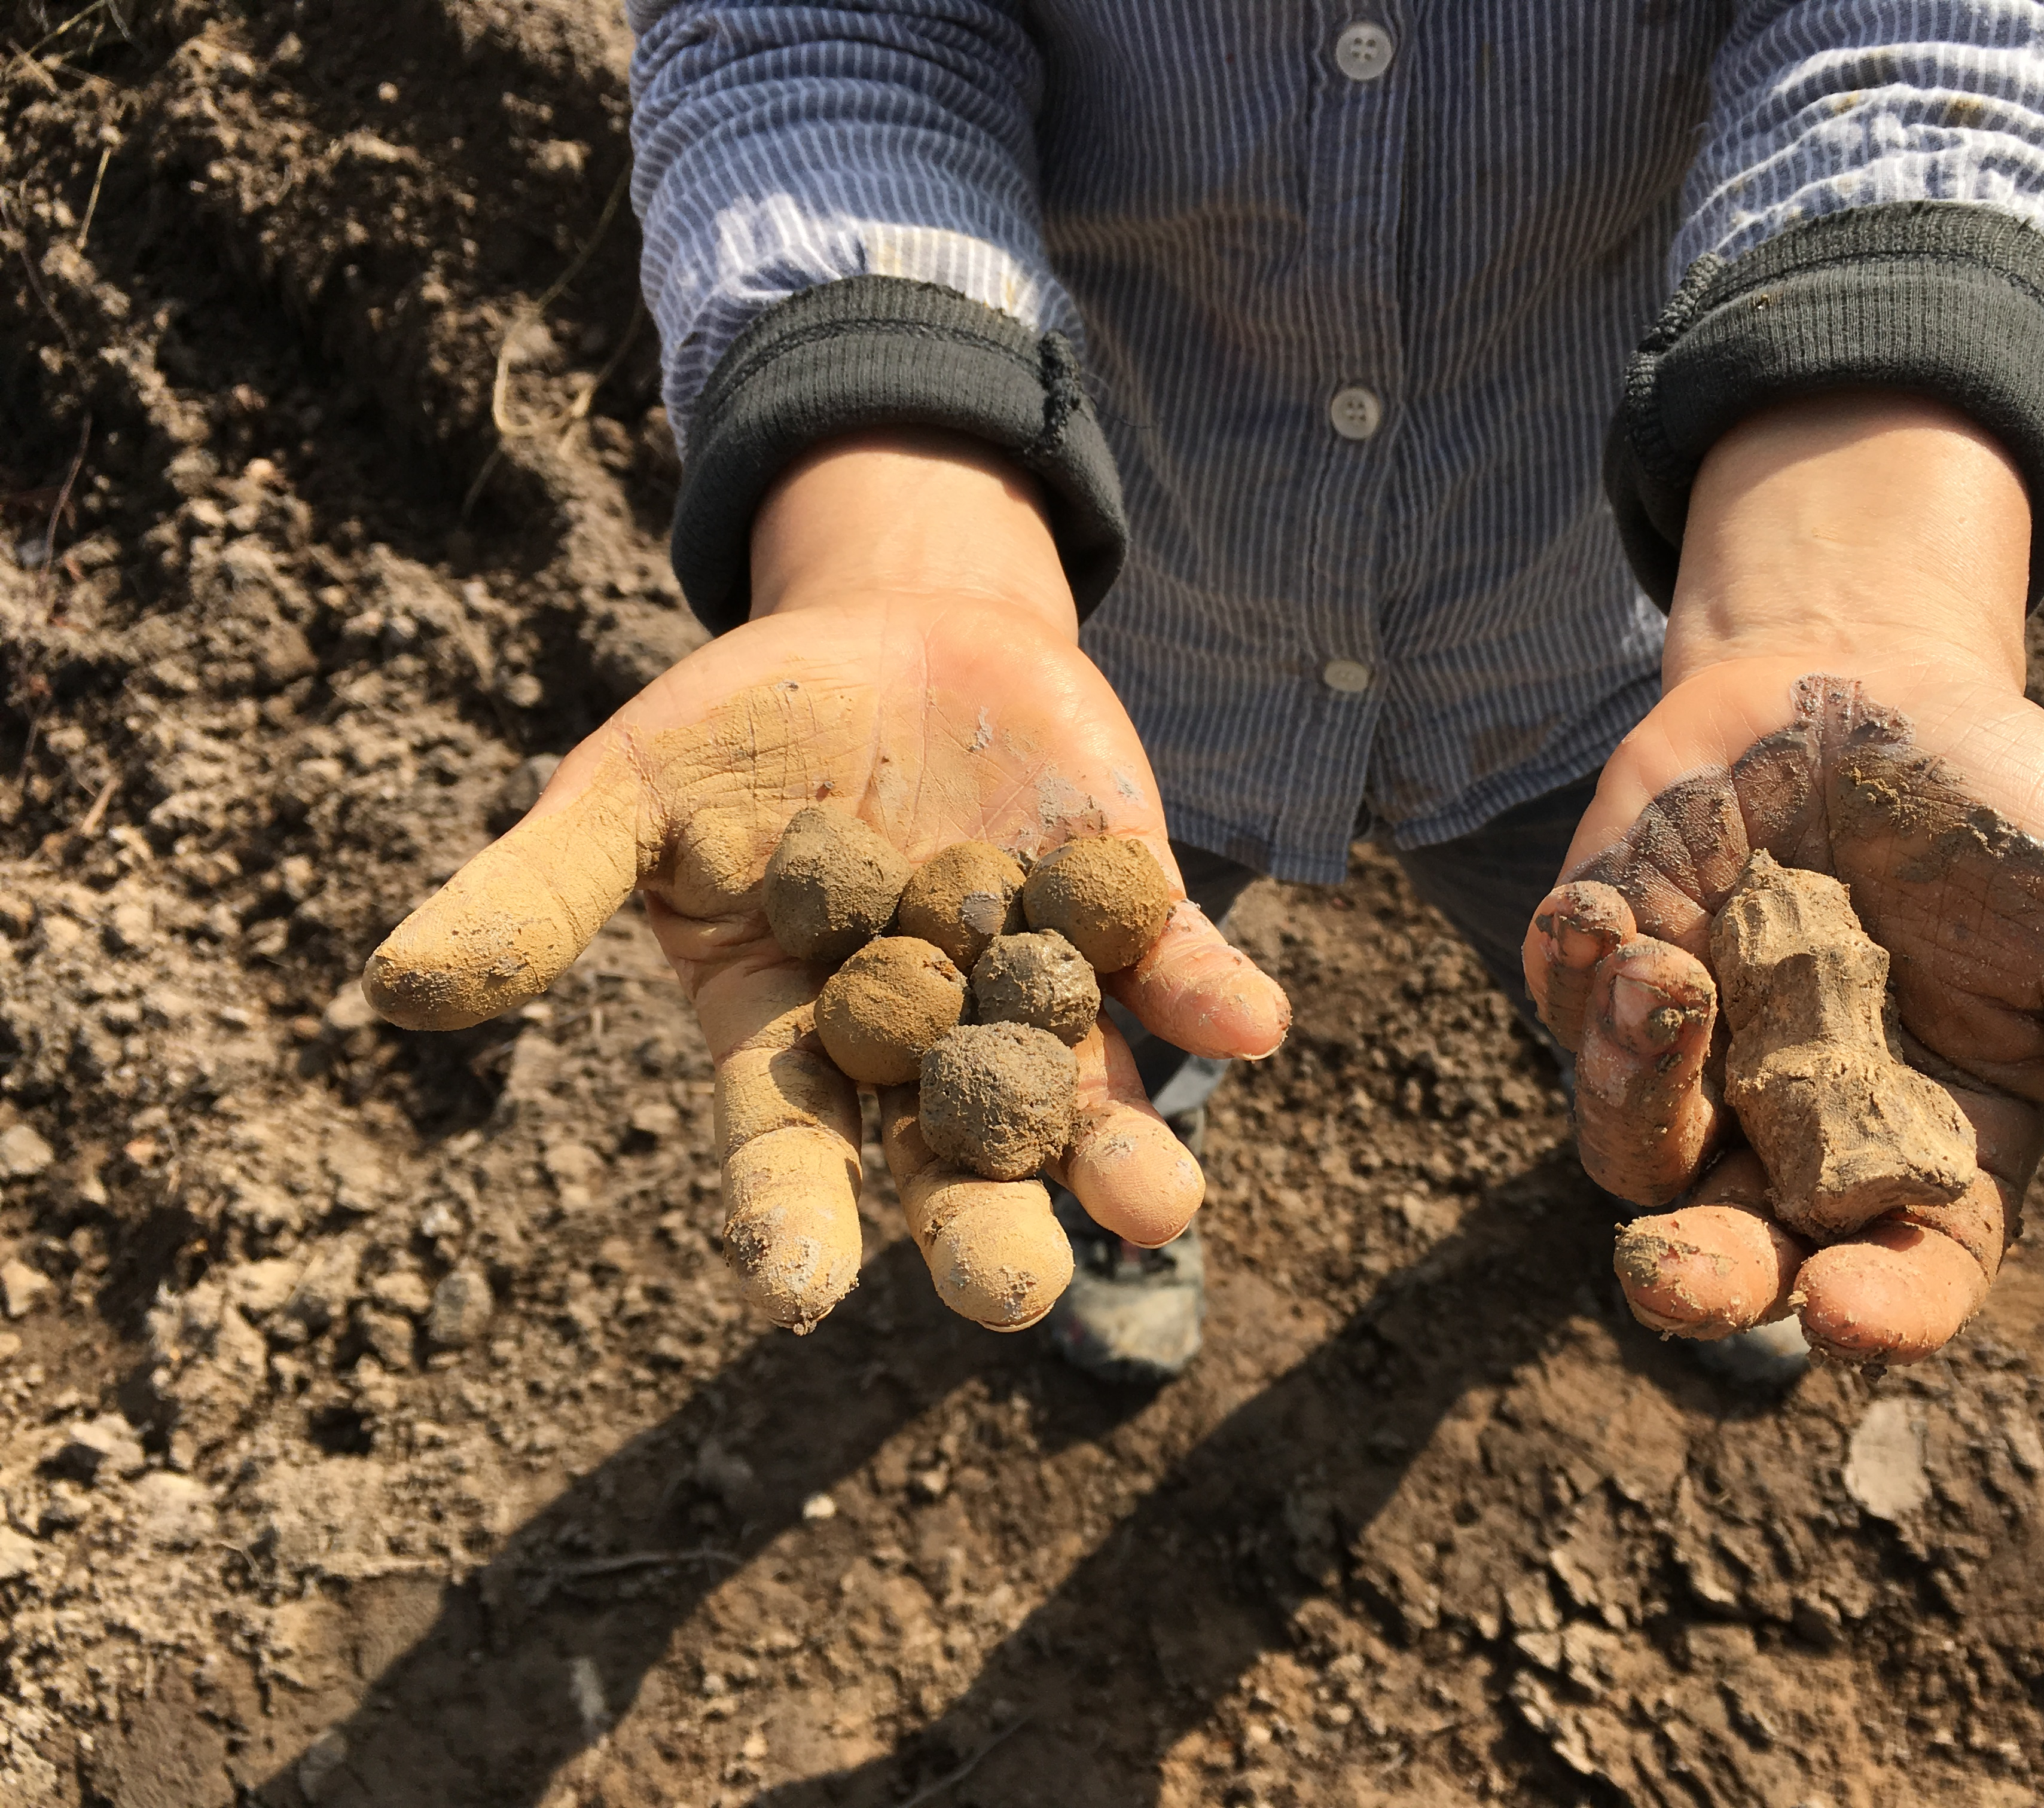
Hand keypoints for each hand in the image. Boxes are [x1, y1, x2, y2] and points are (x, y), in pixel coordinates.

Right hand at [364, 430, 1289, 1333]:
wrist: (890, 634)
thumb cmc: (739, 731)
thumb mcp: (628, 796)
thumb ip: (543, 895)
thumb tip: (392, 988)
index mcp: (792, 1041)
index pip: (783, 1148)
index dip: (787, 1216)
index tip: (793, 1294)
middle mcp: (921, 1045)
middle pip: (948, 1160)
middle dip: (983, 1227)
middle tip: (1016, 1296)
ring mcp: (1030, 985)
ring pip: (1079, 1096)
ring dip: (1123, 1151)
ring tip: (1159, 1207)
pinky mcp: (1123, 909)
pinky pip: (1171, 968)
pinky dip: (1208, 994)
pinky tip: (1252, 1021)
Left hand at [1524, 393, 2043, 1363]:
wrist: (1868, 672)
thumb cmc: (2000, 808)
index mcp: (1935, 1146)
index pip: (1908, 1271)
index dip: (1879, 1305)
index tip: (1840, 1308)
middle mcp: (1802, 1128)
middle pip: (1741, 1250)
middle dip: (1702, 1275)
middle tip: (1666, 1271)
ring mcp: (1696, 1055)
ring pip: (1632, 1145)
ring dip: (1633, 1087)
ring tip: (1665, 978)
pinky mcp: (1605, 971)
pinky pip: (1570, 1016)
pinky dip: (1582, 980)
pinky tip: (1616, 913)